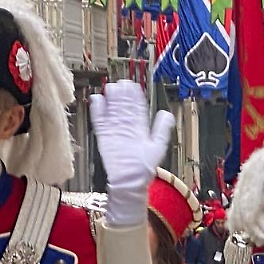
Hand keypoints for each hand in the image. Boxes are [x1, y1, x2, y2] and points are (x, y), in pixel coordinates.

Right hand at [89, 80, 175, 226]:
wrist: (130, 181)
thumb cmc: (145, 167)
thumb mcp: (158, 145)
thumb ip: (162, 129)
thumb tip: (166, 113)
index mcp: (139, 128)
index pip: (137, 108)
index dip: (135, 97)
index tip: (133, 85)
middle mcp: (127, 127)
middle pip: (123, 107)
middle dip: (122, 95)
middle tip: (121, 82)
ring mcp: (114, 131)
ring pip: (112, 111)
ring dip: (111, 99)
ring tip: (111, 87)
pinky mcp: (103, 137)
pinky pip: (99, 121)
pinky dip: (97, 111)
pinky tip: (97, 99)